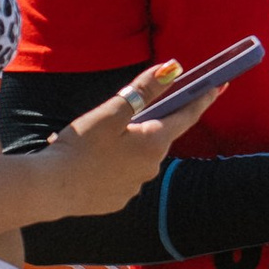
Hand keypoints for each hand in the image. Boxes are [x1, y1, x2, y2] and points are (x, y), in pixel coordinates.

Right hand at [37, 62, 235, 217]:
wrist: (50, 189)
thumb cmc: (79, 146)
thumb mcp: (111, 111)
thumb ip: (144, 91)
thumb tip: (173, 69)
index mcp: (154, 143)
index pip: (186, 115)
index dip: (202, 98)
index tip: (219, 85)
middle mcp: (151, 168)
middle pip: (157, 136)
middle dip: (147, 123)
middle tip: (124, 113)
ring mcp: (135, 187)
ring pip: (137, 157)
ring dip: (126, 146)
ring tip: (94, 140)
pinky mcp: (118, 200)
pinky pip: (122, 175)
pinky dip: (113, 165)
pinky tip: (91, 162)